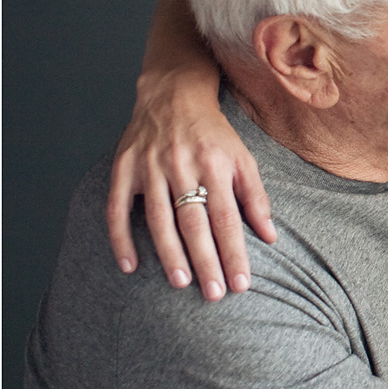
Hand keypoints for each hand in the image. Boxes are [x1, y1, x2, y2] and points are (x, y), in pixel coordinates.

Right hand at [106, 69, 275, 299]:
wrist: (173, 94)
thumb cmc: (214, 134)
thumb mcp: (243, 158)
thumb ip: (256, 197)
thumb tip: (270, 236)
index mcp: (215, 165)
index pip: (227, 218)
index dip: (234, 252)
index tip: (241, 283)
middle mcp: (182, 165)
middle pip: (194, 222)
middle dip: (205, 260)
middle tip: (214, 294)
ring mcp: (149, 167)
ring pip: (158, 218)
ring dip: (169, 254)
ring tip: (181, 283)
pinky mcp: (123, 167)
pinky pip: (117, 208)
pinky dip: (121, 238)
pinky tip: (129, 266)